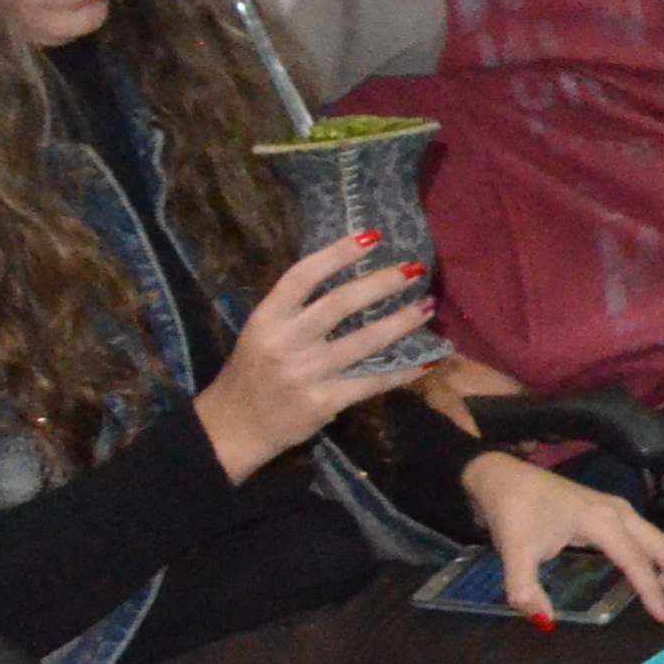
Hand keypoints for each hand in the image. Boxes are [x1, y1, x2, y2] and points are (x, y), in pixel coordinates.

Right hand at [195, 234, 434, 483]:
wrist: (236, 426)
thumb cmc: (254, 370)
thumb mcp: (263, 331)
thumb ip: (298, 309)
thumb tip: (353, 276)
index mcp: (267, 318)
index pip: (303, 276)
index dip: (337, 253)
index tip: (372, 236)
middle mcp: (286, 341)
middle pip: (341, 303)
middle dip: (382, 283)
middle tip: (414, 269)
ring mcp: (306, 372)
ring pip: (366, 340)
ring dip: (403, 322)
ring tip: (427, 306)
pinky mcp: (324, 400)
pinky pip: (374, 381)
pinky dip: (404, 371)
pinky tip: (427, 360)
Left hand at [458, 449, 663, 628]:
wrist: (501, 476)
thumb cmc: (513, 511)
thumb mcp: (514, 551)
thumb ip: (526, 589)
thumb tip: (545, 623)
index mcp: (600, 521)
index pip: (635, 560)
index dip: (651, 590)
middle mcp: (617, 513)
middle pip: (661, 545)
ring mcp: (617, 510)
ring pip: (657, 539)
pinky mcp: (611, 513)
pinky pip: (646, 537)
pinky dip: (663, 555)